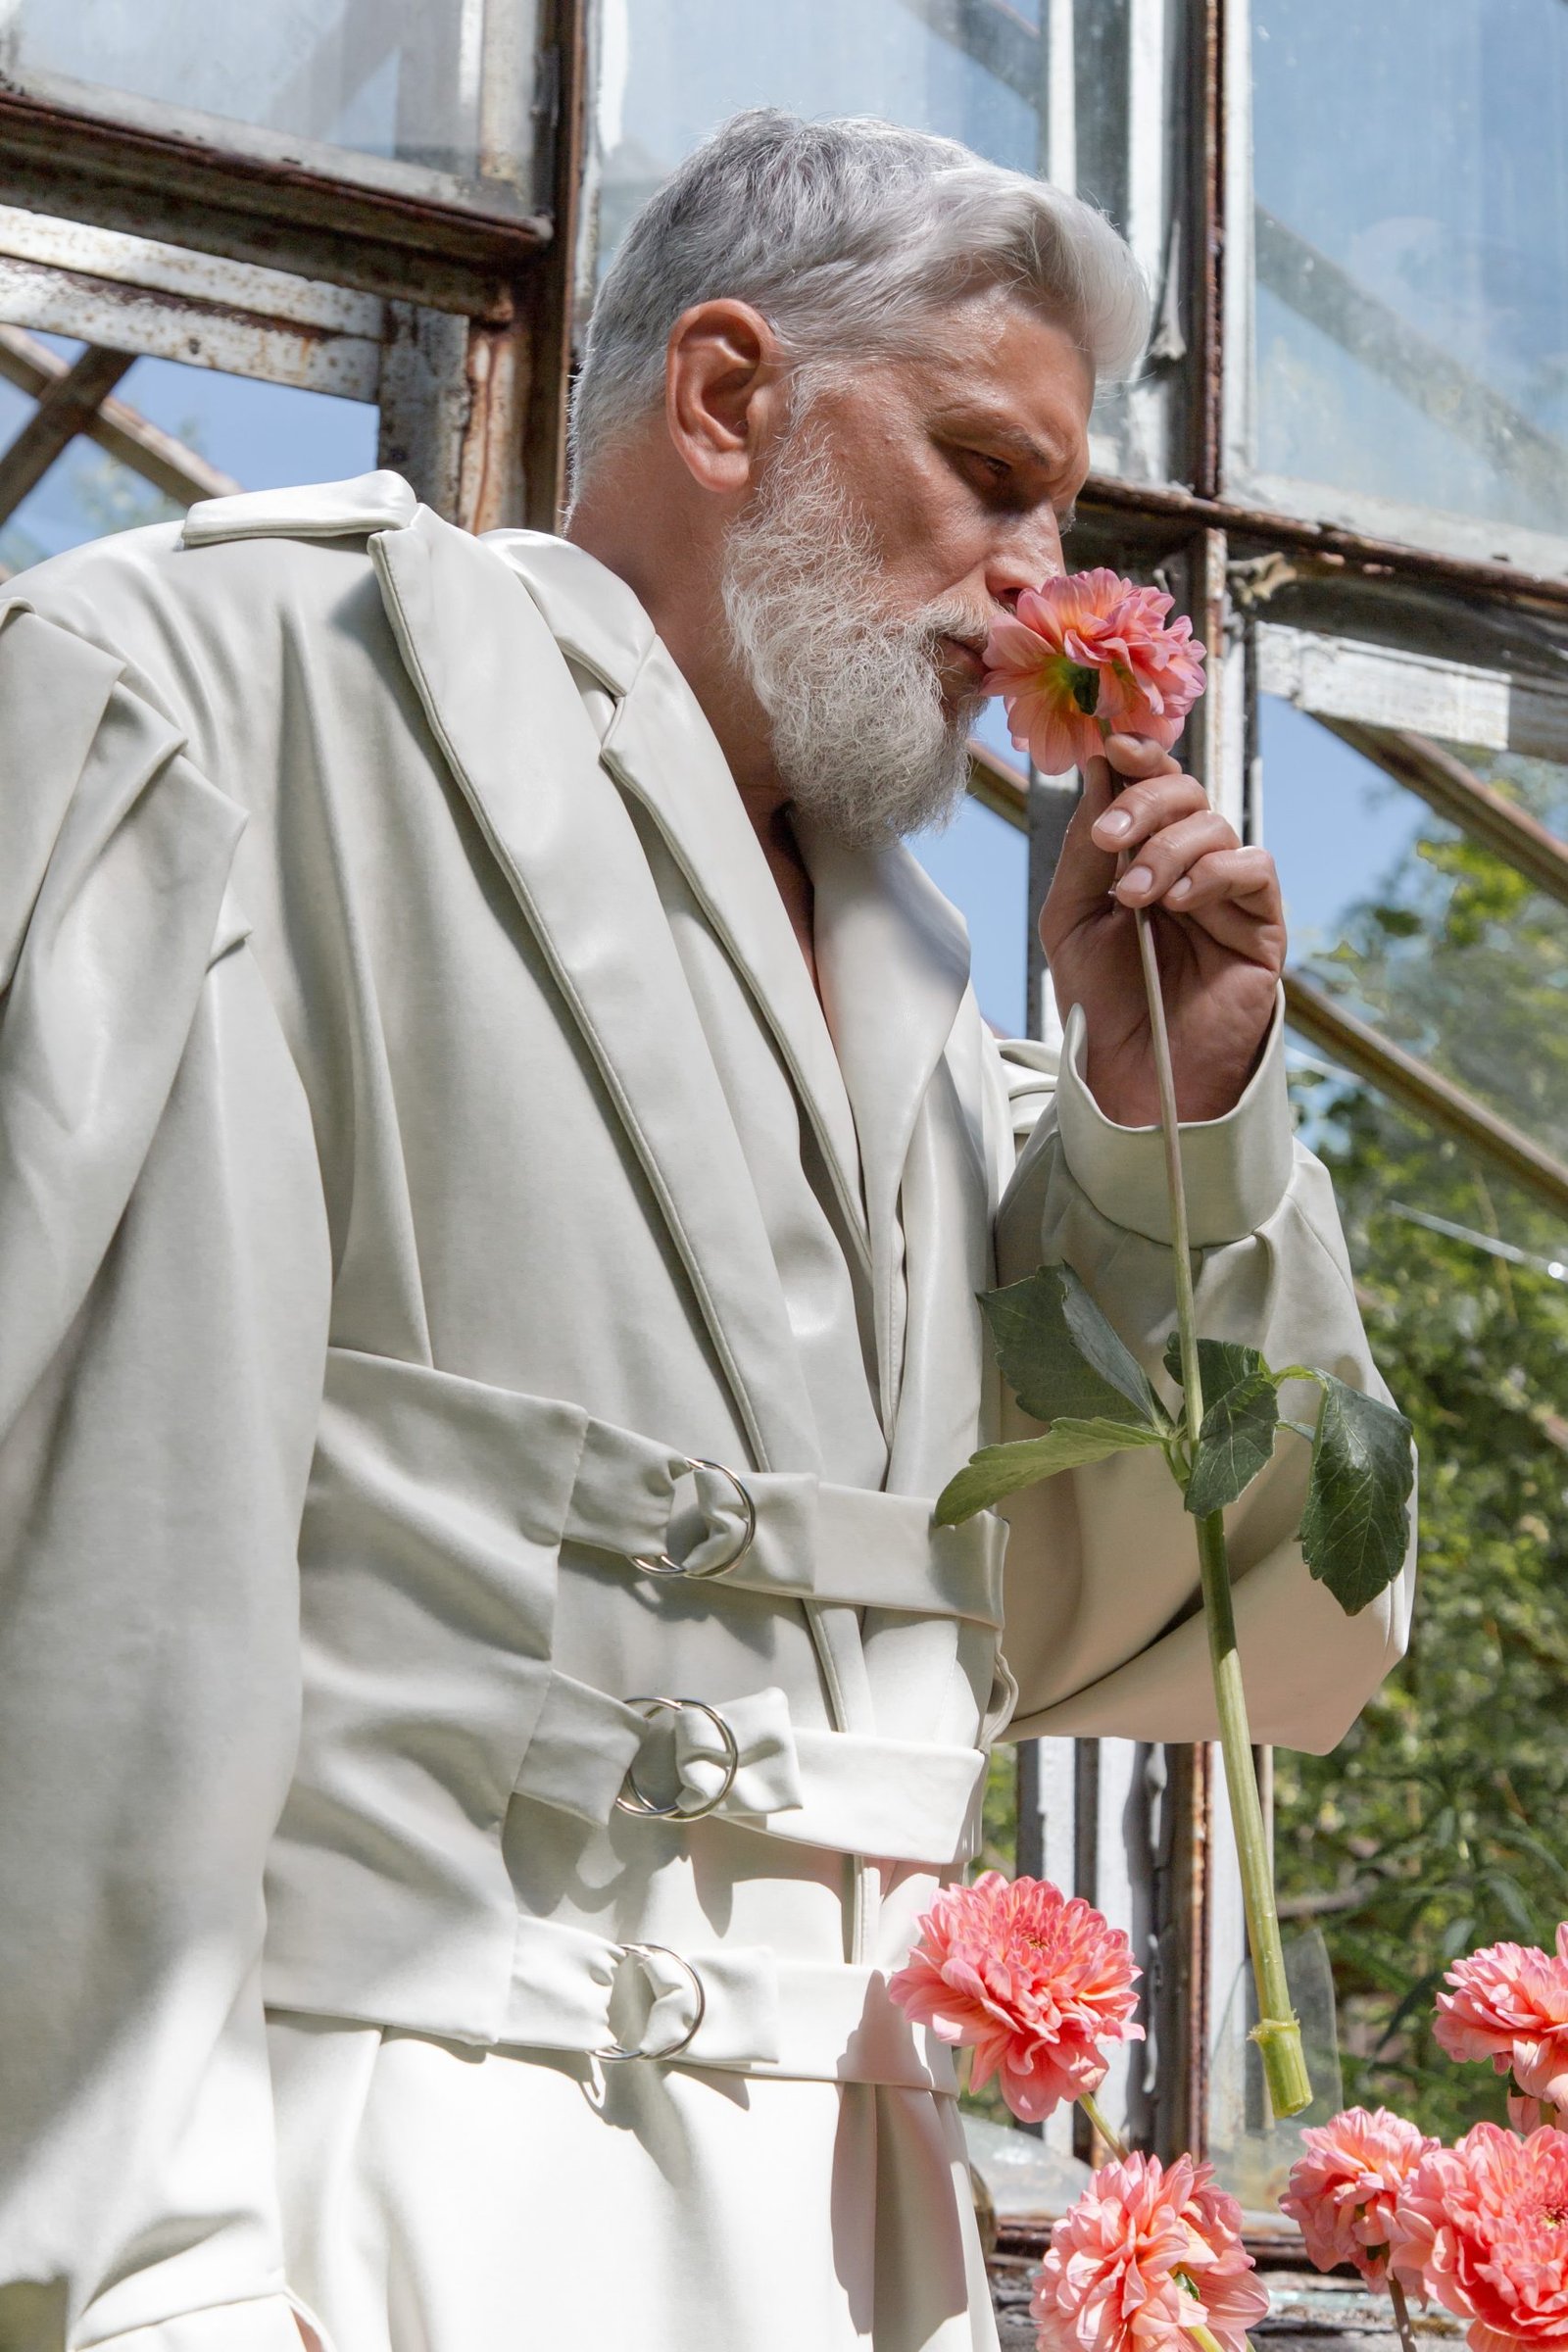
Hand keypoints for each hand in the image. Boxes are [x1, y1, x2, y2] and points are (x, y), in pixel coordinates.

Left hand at [1038, 734, 1285, 1126]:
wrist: (1134, 1071)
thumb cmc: (1101, 1000)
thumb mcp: (1071, 918)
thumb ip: (1085, 849)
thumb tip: (1098, 769)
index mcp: (1141, 856)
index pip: (1150, 787)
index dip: (1138, 759)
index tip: (1112, 746)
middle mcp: (1188, 865)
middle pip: (1185, 793)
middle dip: (1144, 804)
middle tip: (1110, 841)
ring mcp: (1228, 893)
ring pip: (1216, 826)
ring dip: (1169, 850)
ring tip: (1136, 898)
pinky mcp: (1262, 924)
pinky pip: (1254, 868)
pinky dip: (1214, 873)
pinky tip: (1179, 904)